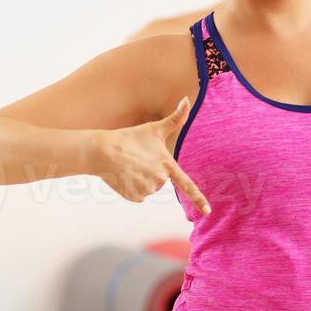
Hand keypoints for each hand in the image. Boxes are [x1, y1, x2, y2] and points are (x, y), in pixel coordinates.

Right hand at [92, 97, 210, 213]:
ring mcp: (147, 189)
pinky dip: (131, 188)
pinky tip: (124, 176)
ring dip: (140, 180)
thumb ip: (176, 118)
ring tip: (129, 167)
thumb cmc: (129, 137)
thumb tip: (187, 99)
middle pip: (161, 181)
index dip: (198, 199)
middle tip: (137, 160)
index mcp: (167, 165)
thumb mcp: (155, 128)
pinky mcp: (135, 197)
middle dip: (151, 172)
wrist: (103, 150)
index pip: (187, 185)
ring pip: (149, 188)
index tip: (208, 211)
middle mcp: (159, 180)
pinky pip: (138, 195)